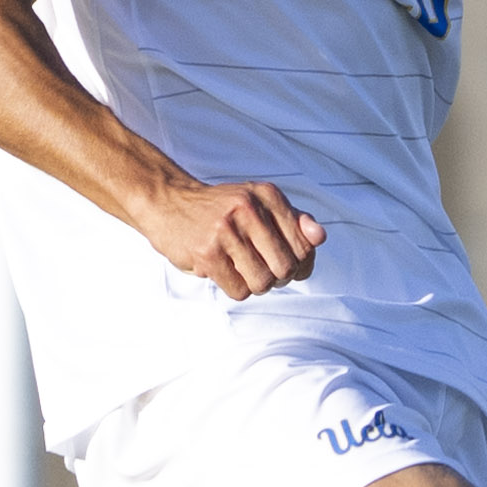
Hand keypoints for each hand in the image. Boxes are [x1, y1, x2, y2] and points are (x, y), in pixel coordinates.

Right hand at [137, 176, 323, 297]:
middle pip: (286, 268)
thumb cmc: (219, 209)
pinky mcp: (207, 253)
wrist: (166, 201)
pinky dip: (235, 288)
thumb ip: (293, 221)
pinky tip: (224, 271)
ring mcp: (227, 231)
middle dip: (278, 277)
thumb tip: (320, 237)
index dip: (299, 264)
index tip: (282, 262)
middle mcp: (249, 209)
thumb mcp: (258, 204)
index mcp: (268, 196)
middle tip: (260, 268)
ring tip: (241, 269)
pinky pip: (239, 291)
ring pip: (264, 283)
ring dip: (255, 285)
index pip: (305, 245)